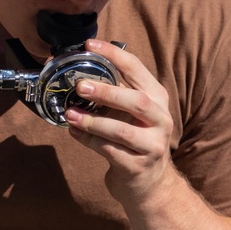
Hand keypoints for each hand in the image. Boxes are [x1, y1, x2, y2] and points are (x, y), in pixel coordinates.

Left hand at [64, 39, 175, 205]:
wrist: (150, 185)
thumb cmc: (134, 141)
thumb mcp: (131, 114)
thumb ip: (113, 94)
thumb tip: (76, 74)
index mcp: (158, 99)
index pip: (137, 69)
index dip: (114, 55)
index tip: (90, 45)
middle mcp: (161, 119)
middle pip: (136, 101)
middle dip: (107, 92)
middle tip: (80, 86)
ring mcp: (152, 145)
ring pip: (121, 130)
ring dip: (92, 122)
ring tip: (69, 115)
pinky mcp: (138, 166)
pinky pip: (109, 150)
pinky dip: (88, 141)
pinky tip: (73, 133)